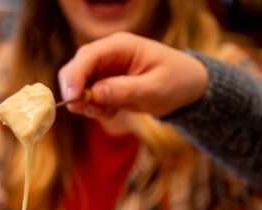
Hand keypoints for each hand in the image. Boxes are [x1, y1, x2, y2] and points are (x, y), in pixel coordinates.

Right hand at [58, 32, 208, 118]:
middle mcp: (108, 54)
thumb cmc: (177, 81)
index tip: (73, 101)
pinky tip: (113, 111)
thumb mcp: (155, 88)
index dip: (74, 78)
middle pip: (75, 69)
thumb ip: (124, 90)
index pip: (87, 57)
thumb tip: (94, 93)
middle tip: (87, 111)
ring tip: (109, 112)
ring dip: (86, 103)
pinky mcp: (104, 83)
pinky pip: (87, 96)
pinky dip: (94, 107)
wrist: (188, 87)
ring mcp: (104, 68)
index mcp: (120, 46)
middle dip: (75, 92)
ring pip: (78, 85)